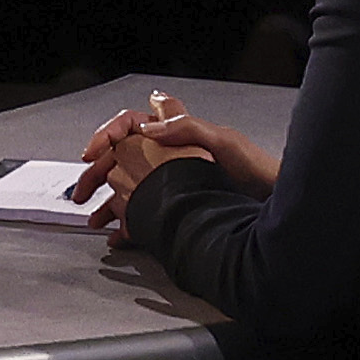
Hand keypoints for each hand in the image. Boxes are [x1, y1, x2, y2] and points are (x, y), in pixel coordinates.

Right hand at [70, 91, 274, 234]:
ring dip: (107, 204)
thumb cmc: (260, 172)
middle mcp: (172, 155)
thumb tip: (147, 129)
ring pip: (129, 188)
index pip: (131, 123)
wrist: (277, 208)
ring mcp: (173, 182)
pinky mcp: (178, 206)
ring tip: (95, 220)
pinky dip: (128, 225)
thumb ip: (186, 127)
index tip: (92, 153)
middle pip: (121, 159)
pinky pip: (144, 213)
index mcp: (179, 133)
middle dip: (96, 174)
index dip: (107, 134)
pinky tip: (119, 236)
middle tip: (81, 192)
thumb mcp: (224, 142)